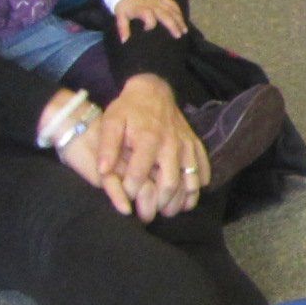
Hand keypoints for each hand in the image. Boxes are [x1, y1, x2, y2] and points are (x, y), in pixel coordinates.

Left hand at [85, 74, 207, 220]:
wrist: (153, 89)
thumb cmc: (128, 108)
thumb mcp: (111, 121)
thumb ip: (107, 146)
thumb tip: (102, 170)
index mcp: (148, 140)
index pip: (139, 175)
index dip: (130, 192)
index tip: (124, 201)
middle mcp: (171, 145)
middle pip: (170, 183)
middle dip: (159, 204)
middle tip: (149, 215)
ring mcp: (186, 145)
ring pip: (190, 180)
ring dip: (182, 200)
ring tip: (169, 211)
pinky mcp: (194, 145)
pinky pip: (203, 169)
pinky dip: (198, 186)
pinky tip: (188, 197)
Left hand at [111, 0, 187, 41]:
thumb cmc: (124, 4)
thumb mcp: (120, 15)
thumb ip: (123, 28)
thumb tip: (124, 40)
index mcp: (141, 8)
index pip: (147, 15)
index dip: (149, 23)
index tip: (146, 30)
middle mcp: (152, 4)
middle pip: (165, 14)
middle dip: (173, 25)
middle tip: (178, 35)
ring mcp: (159, 0)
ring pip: (171, 9)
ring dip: (179, 19)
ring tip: (184, 30)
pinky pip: (173, 3)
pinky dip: (179, 11)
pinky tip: (182, 18)